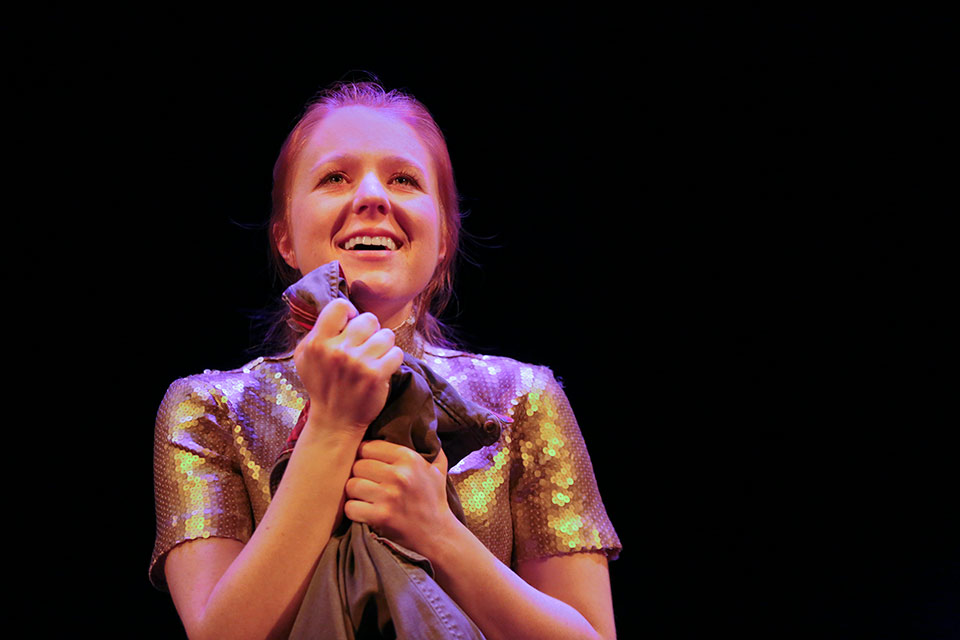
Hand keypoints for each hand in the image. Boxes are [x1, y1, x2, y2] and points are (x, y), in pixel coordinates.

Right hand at [293, 298, 404, 434]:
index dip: (350, 313)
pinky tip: (382, 368)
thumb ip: (318, 330)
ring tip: (374, 357)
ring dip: (383, 345)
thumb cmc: (322, 384)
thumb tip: (342, 310)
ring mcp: (358, 363)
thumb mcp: (305, 356)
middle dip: (370, 330)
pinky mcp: (376, 375)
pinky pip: (396, 352)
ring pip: (387, 334)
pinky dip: (392, 360)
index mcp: (317, 343)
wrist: (335, 420)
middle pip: (369, 319)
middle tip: (365, 345)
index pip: (340, 306)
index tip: (350, 326)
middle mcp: (337, 351)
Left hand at [344, 440, 457, 556]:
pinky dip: (353, 511)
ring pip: (351, 485)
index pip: (369, 446)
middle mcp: (399, 475)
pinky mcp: (380, 517)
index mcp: (409, 458)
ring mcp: (389, 496)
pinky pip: (350, 507)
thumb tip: (423, 427)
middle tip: (366, 482)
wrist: (437, 534)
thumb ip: (430, 448)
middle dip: (359, 474)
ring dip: (354, 493)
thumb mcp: (437, 469)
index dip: (366, 456)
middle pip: (357, 465)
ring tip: (364, 497)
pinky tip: (363, 511)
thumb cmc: (434, 500)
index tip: (370, 465)